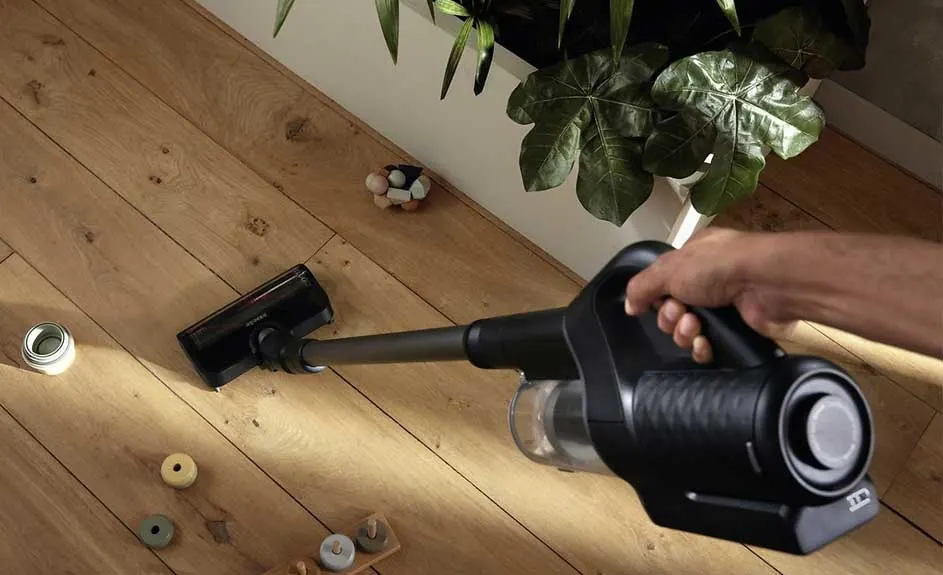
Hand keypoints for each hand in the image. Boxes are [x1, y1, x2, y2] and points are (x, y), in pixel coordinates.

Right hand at [624, 228, 794, 362]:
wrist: (766, 283)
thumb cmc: (718, 265)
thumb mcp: (668, 268)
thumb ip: (641, 287)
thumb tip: (629, 306)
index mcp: (693, 258)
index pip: (663, 283)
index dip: (656, 297)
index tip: (657, 302)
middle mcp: (708, 280)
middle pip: (672, 311)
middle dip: (670, 317)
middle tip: (680, 312)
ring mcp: (723, 306)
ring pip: (688, 330)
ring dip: (685, 332)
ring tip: (694, 325)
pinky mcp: (736, 329)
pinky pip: (708, 346)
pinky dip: (702, 347)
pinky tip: (704, 342)